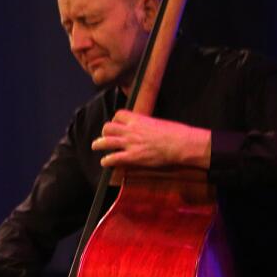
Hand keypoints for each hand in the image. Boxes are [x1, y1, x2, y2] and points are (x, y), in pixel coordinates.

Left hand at [91, 109, 210, 169]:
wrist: (180, 143)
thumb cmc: (175, 133)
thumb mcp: (158, 123)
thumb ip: (147, 125)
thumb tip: (147, 128)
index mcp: (138, 120)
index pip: (119, 115)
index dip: (115, 120)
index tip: (116, 124)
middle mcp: (131, 130)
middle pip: (108, 127)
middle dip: (105, 132)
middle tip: (105, 136)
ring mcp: (130, 144)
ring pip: (106, 142)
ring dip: (98, 144)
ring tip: (96, 146)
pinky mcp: (132, 156)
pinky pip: (113, 158)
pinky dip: (106, 161)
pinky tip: (105, 162)